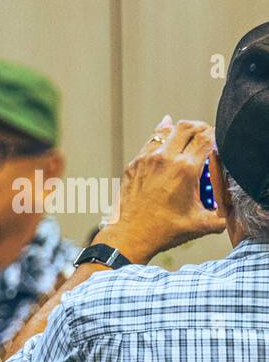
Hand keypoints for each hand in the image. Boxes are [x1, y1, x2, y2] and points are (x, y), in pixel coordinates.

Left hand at [97, 116, 225, 262]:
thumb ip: (223, 215)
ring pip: (165, 131)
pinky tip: (166, 146)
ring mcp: (146, 160)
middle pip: (186, 126)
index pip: (205, 136)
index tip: (216, 141)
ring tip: (186, 139)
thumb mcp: (201, 223)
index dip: (215, 135)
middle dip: (199, 127)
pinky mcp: (133, 165)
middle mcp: (165, 159)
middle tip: (203, 135)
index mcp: (185, 169)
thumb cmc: (165, 230)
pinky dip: (161, 141)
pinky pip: (150, 143)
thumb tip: (230, 211)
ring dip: (179, 132)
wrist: (131, 236)